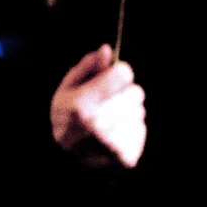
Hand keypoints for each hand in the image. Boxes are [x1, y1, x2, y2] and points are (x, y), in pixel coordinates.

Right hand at [50, 44, 145, 167]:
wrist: (65, 156)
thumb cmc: (66, 114)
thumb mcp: (67, 87)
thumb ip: (88, 67)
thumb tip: (107, 49)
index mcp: (82, 105)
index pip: (124, 73)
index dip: (118, 73)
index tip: (110, 78)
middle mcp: (98, 126)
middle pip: (136, 92)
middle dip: (124, 93)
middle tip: (107, 102)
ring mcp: (114, 144)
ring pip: (139, 111)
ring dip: (127, 112)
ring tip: (108, 120)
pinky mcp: (126, 157)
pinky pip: (141, 128)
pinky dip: (130, 129)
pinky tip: (114, 134)